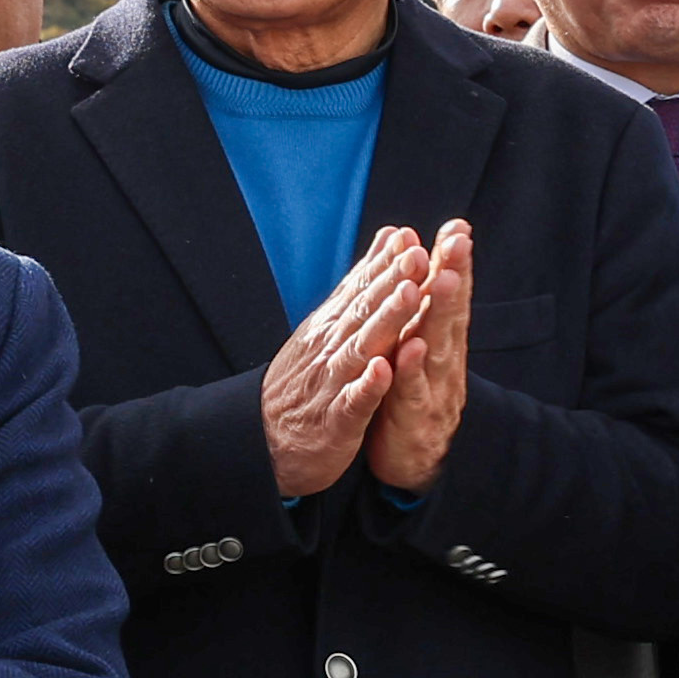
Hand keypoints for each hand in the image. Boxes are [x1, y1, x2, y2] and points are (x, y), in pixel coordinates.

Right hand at [262, 226, 429, 497]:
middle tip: (417, 254)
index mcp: (331, 328)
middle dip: (391, 281)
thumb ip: (356, 290)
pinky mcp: (336, 420)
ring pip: (362, 347)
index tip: (409, 237)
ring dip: (385, 321)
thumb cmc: (305, 382)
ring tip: (408, 295)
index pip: (360, 290)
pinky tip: (382, 369)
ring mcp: (332, 383)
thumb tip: (385, 241)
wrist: (262, 440)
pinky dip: (367, 385)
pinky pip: (354, 401)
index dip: (384, 263)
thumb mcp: (324, 330)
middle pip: (365, 310)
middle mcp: (330, 349)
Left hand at [363, 220, 477, 493]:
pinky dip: (412, 373)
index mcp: (441, 342)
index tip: (457, 227)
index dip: (454, 262)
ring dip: (439, 314)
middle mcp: (444, 362)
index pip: (449, 296)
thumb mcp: (423, 350)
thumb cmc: (414, 397)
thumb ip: (428, 312)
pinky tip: (408, 351)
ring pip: (437, 348)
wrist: (414, 463)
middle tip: (457, 243)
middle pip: (450, 314)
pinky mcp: (417, 421)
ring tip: (440, 281)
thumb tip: (435, 264)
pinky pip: (413, 395)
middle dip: (454, 276)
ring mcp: (435, 391)